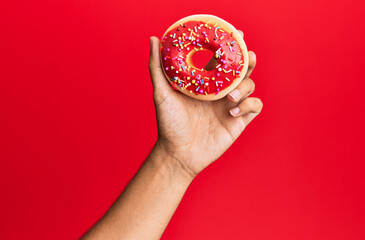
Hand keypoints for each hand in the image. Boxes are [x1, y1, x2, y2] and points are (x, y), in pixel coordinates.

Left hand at [149, 31, 262, 178]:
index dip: (232, 47)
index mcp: (207, 84)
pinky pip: (255, 107)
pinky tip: (231, 112)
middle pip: (242, 70)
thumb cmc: (169, 124)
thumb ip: (157, 66)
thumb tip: (154, 39)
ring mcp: (231, 106)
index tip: (236, 34)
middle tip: (248, 56)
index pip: (223, 60)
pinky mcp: (239, 121)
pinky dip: (248, 105)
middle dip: (248, 60)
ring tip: (229, 97)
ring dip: (244, 87)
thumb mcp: (162, 93)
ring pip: (250, 86)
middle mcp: (221, 93)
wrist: (178, 153)